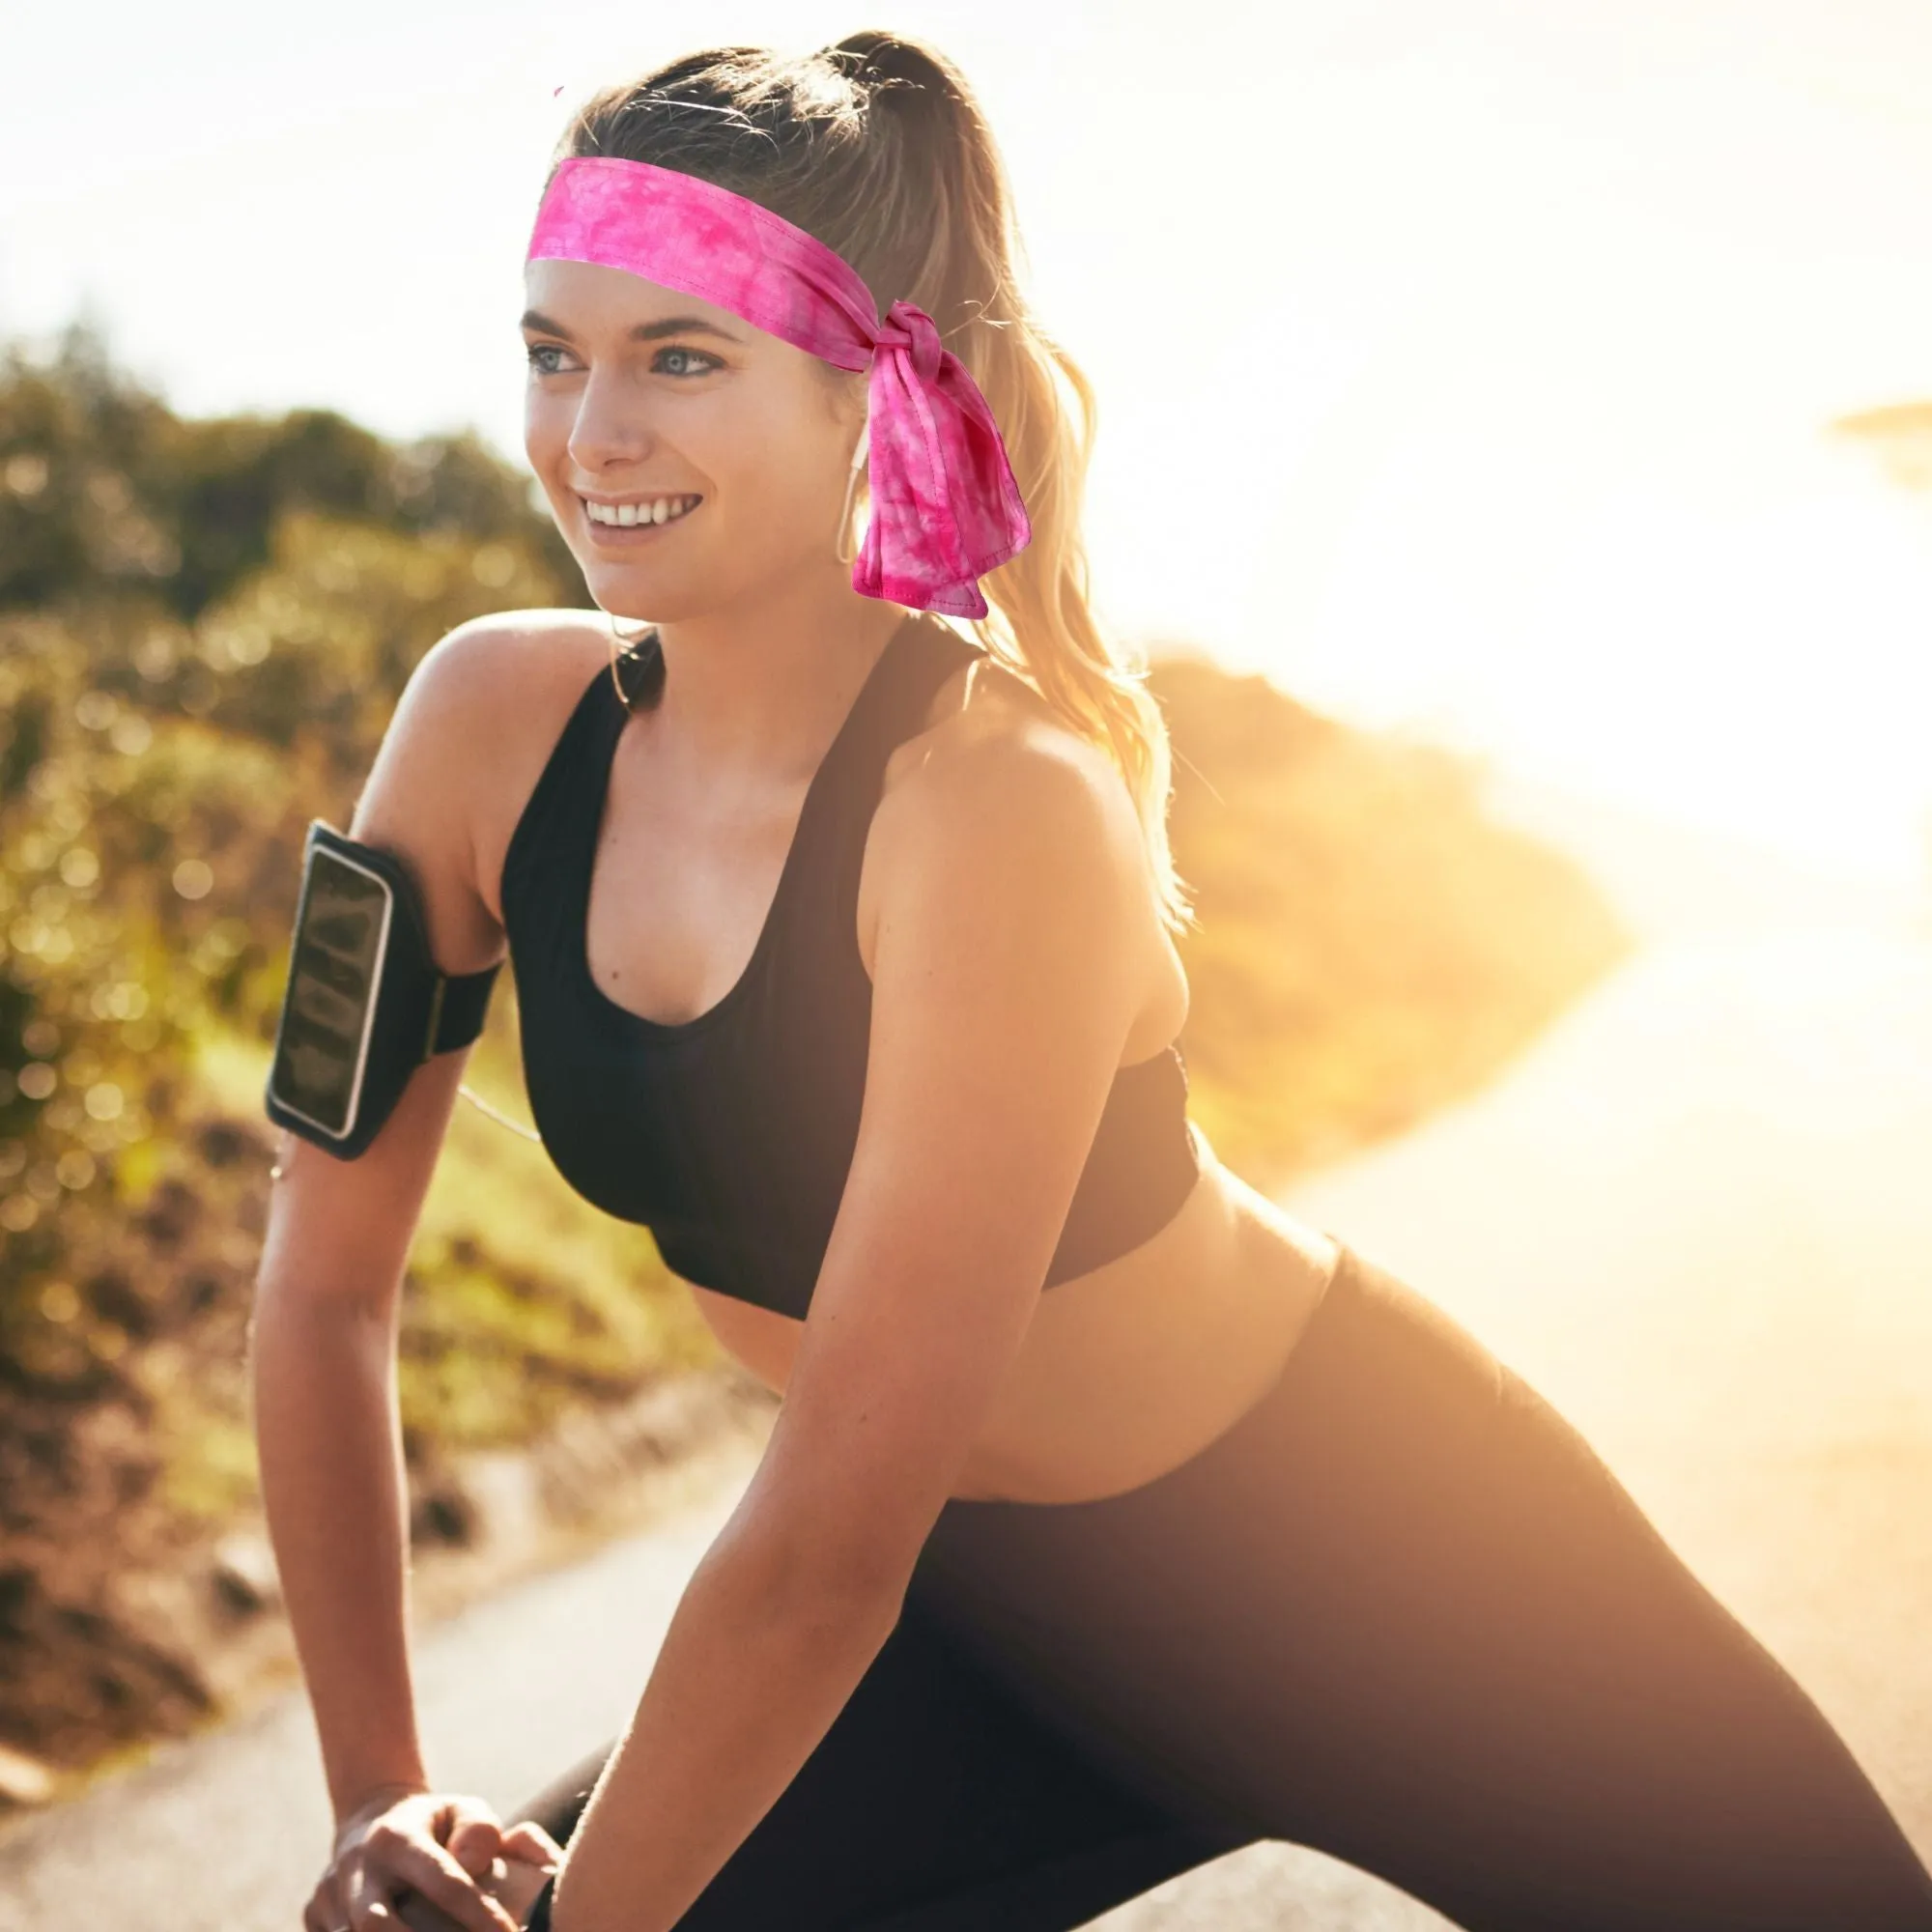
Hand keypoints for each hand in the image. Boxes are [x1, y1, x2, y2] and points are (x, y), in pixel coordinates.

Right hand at [305, 1786, 545, 1931]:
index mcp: (398, 1837)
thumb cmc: (431, 1824)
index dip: (477, 1914)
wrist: (367, 1821)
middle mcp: (357, 1868)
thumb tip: (476, 1864)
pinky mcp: (313, 1916)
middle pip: (377, 1926)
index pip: (442, 1882)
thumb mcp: (460, 1810)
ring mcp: (328, 1895)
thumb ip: (479, 1830)